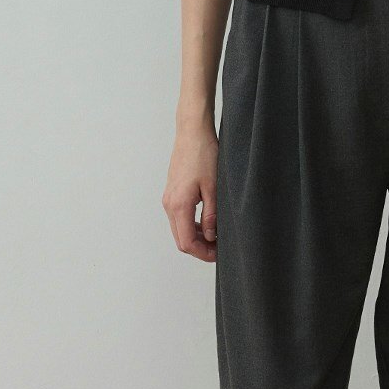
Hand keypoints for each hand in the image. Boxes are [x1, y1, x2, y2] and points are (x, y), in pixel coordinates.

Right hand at [162, 119, 218, 261]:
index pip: (187, 242)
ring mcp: (168, 199)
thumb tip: (211, 237)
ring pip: (179, 230)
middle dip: (200, 248)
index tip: (218, 254)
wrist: (192, 133)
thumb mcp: (214, 188)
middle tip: (220, 249)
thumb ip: (212, 215)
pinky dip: (192, 226)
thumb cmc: (204, 155)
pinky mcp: (172, 194)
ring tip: (217, 237)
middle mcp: (169, 204)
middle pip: (181, 239)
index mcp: (179, 205)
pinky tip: (207, 223)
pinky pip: (179, 218)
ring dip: (196, 237)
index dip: (203, 253)